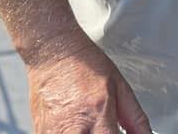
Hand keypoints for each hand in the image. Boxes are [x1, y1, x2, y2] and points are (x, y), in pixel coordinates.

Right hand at [27, 35, 151, 133]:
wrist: (54, 51)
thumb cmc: (85, 64)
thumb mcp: (119, 86)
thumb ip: (135, 118)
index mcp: (98, 114)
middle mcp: (75, 127)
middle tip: (106, 129)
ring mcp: (54, 133)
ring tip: (91, 125)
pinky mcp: (42, 133)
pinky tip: (77, 125)